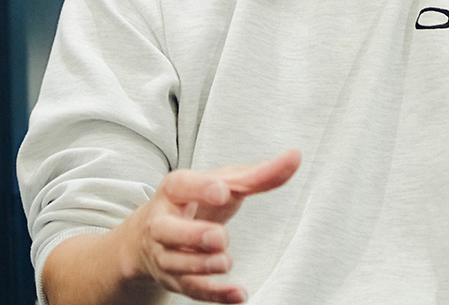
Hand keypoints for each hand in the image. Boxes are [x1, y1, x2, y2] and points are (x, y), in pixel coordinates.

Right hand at [122, 149, 300, 302]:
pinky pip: (192, 290)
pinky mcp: (177, 278)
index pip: (181, 186)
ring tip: (227, 261)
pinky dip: (215, 295)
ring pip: (176, 264)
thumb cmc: (196, 201)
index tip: (222, 191)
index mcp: (176, 190)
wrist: (153, 233)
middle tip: (220, 237)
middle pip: (166, 230)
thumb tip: (295, 157)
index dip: (200, 188)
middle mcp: (163, 222)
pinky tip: (238, 294)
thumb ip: (259, 174)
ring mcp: (166, 253)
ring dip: (201, 265)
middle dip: (192, 235)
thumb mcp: (225, 182)